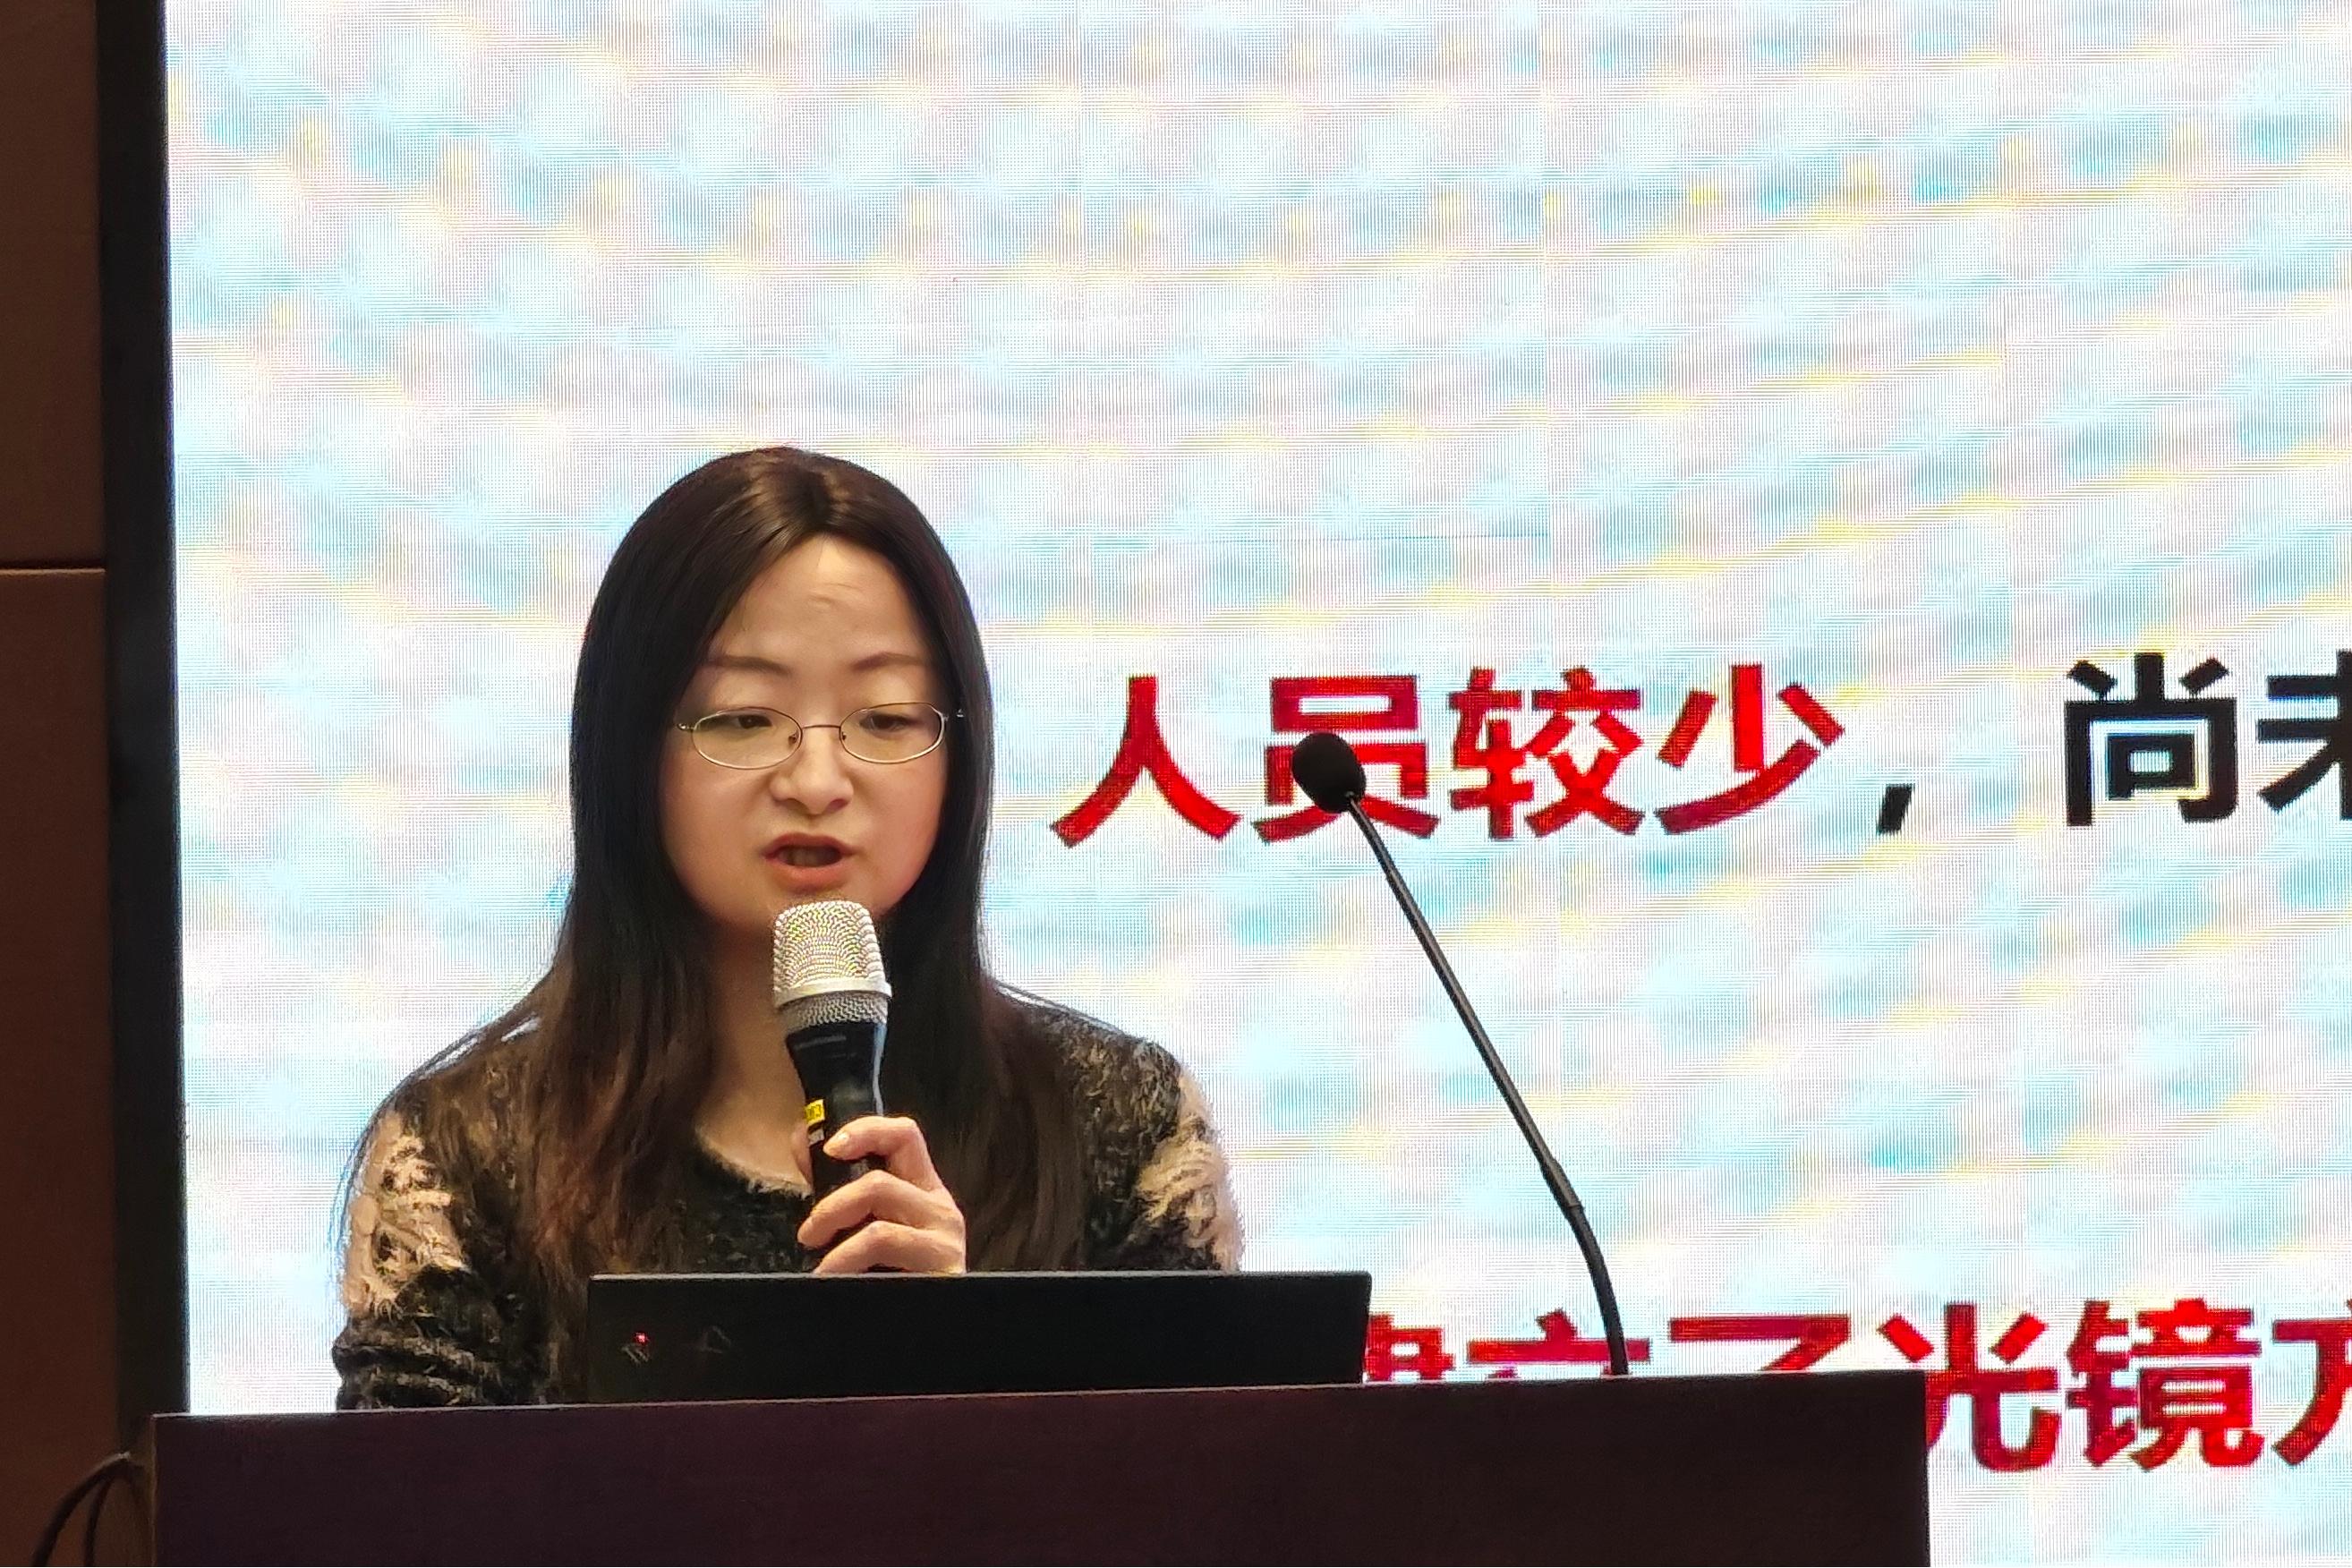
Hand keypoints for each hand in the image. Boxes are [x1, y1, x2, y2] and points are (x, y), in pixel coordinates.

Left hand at [795, 1115, 967, 1274]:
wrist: (924, 1343)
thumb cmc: (890, 1282)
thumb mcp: (862, 1227)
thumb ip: (835, 1185)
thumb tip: (800, 1138)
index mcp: (923, 1192)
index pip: (904, 1135)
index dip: (866, 1130)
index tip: (830, 1147)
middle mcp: (940, 1208)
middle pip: (883, 1177)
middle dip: (832, 1202)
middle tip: (809, 1233)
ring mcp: (944, 1237)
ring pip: (881, 1210)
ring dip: (836, 1234)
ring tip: (821, 1267)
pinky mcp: (941, 1265)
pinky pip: (882, 1242)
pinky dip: (846, 1260)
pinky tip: (833, 1282)